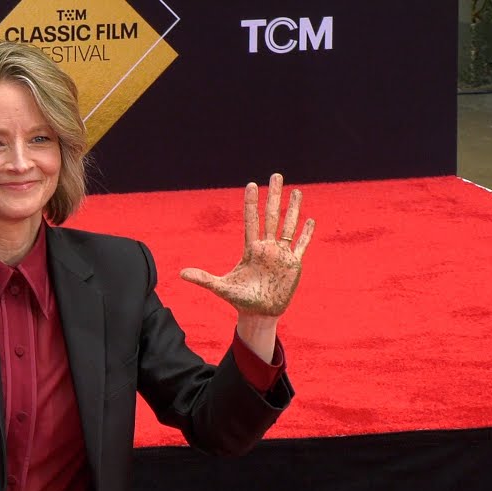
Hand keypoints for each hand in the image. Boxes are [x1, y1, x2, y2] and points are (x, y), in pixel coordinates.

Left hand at [180, 173, 312, 317]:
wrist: (259, 314)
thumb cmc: (240, 300)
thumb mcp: (221, 288)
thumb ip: (203, 279)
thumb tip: (180, 273)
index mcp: (251, 249)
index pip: (251, 221)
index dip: (251, 203)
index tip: (251, 185)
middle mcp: (267, 248)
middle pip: (272, 216)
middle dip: (274, 196)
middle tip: (276, 175)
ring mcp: (281, 255)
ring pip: (289, 226)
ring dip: (293, 209)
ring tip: (297, 191)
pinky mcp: (293, 265)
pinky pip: (301, 245)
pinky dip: (307, 233)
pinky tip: (310, 219)